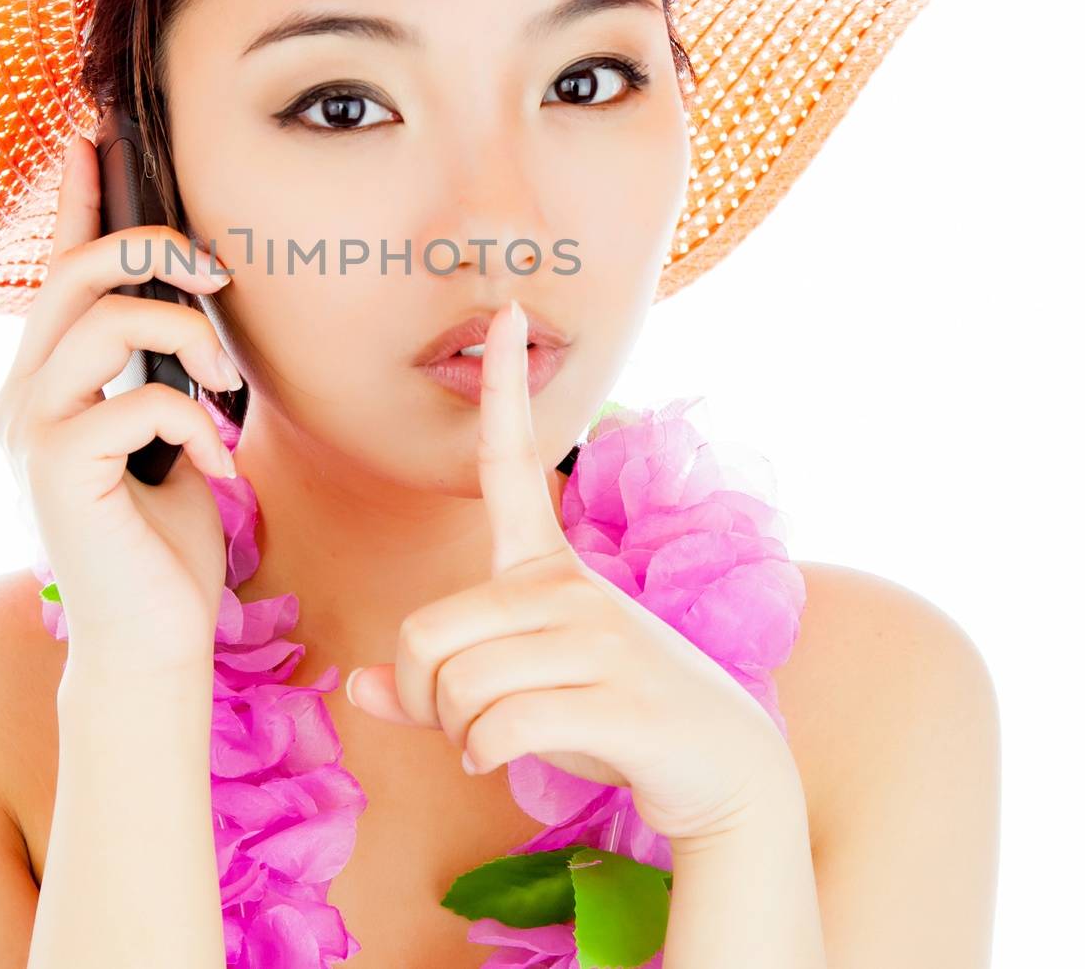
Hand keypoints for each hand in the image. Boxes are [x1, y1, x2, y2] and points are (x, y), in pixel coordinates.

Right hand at [0, 129, 243, 681]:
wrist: (150, 639)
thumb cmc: (163, 538)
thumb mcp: (167, 432)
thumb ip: (158, 370)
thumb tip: (189, 303)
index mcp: (47, 381)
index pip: (56, 267)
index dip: (77, 194)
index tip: (93, 130)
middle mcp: (21, 395)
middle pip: (76, 271)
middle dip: (157, 251)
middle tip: (217, 282)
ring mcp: (29, 429)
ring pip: (103, 319)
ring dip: (187, 340)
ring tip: (223, 389)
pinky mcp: (55, 468)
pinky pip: (136, 398)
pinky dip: (196, 422)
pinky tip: (216, 465)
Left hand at [343, 300, 797, 848]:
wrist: (728, 774)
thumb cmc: (613, 721)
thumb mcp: (523, 689)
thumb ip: (441, 682)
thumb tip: (356, 686)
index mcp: (548, 567)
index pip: (515, 461)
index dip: (505, 386)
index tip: (505, 310)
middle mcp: (571, 588)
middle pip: (427, 635)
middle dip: (424, 698)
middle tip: (460, 725)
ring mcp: (599, 639)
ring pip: (458, 688)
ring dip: (458, 736)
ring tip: (498, 742)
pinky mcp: (618, 698)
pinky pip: (497, 727)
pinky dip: (483, 756)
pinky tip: (506, 759)